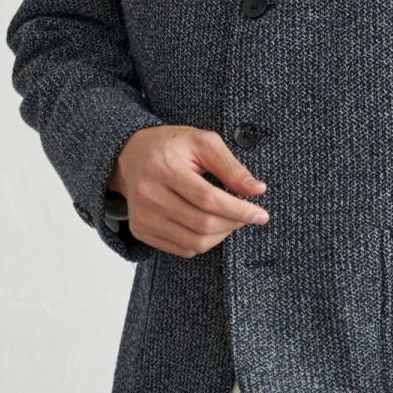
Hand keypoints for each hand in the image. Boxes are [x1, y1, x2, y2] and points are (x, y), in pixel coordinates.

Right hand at [108, 126, 268, 255]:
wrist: (131, 155)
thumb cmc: (172, 146)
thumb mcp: (204, 142)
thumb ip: (231, 166)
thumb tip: (257, 190)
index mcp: (164, 167)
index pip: (208, 199)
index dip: (239, 210)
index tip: (261, 214)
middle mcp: (149, 194)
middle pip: (202, 224)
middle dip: (234, 223)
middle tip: (248, 215)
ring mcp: (142, 216)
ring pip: (194, 242)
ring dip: (221, 235)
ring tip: (230, 220)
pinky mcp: (141, 230)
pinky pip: (182, 249)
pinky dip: (203, 242)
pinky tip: (210, 225)